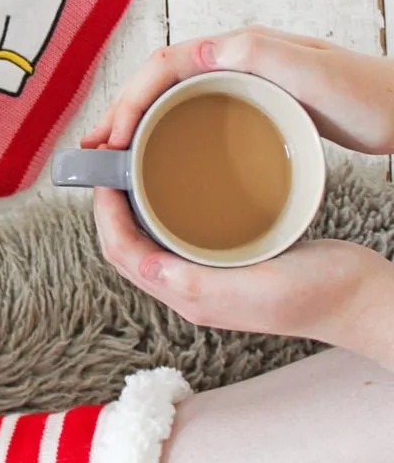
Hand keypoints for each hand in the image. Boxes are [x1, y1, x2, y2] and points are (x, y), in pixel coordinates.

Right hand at [83, 26, 393, 154]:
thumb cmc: (366, 94)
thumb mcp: (314, 74)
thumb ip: (259, 54)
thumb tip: (196, 52)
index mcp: (239, 51)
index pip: (164, 65)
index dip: (129, 99)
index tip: (108, 137)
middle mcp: (232, 63)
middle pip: (157, 83)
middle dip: (118, 113)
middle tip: (92, 151)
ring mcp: (236, 86)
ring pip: (167, 101)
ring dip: (132, 126)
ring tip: (107, 156)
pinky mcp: (243, 109)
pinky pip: (186, 118)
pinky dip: (158, 137)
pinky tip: (151, 159)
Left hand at [95, 188, 393, 367]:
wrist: (359, 298)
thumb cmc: (317, 294)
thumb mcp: (257, 288)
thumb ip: (199, 284)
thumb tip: (147, 270)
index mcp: (188, 296)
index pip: (123, 254)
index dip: (105, 216)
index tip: (103, 174)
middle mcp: (188, 288)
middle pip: (127, 247)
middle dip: (110, 209)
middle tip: (110, 164)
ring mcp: (205, 275)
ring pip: (148, 240)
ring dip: (131, 208)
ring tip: (130, 168)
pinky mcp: (225, 261)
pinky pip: (176, 234)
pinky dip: (161, 209)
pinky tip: (172, 185)